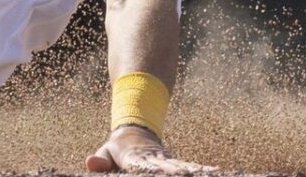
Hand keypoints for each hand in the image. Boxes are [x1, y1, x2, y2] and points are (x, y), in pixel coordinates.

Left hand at [86, 126, 216, 174]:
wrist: (134, 132)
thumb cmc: (116, 149)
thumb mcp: (106, 152)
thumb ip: (100, 160)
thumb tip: (90, 162)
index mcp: (135, 159)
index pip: (143, 168)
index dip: (153, 171)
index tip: (163, 172)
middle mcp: (154, 159)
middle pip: (168, 169)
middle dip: (181, 173)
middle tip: (193, 174)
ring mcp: (166, 161)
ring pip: (182, 167)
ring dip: (195, 171)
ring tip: (214, 173)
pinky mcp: (174, 163)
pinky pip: (188, 167)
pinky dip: (201, 169)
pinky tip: (216, 172)